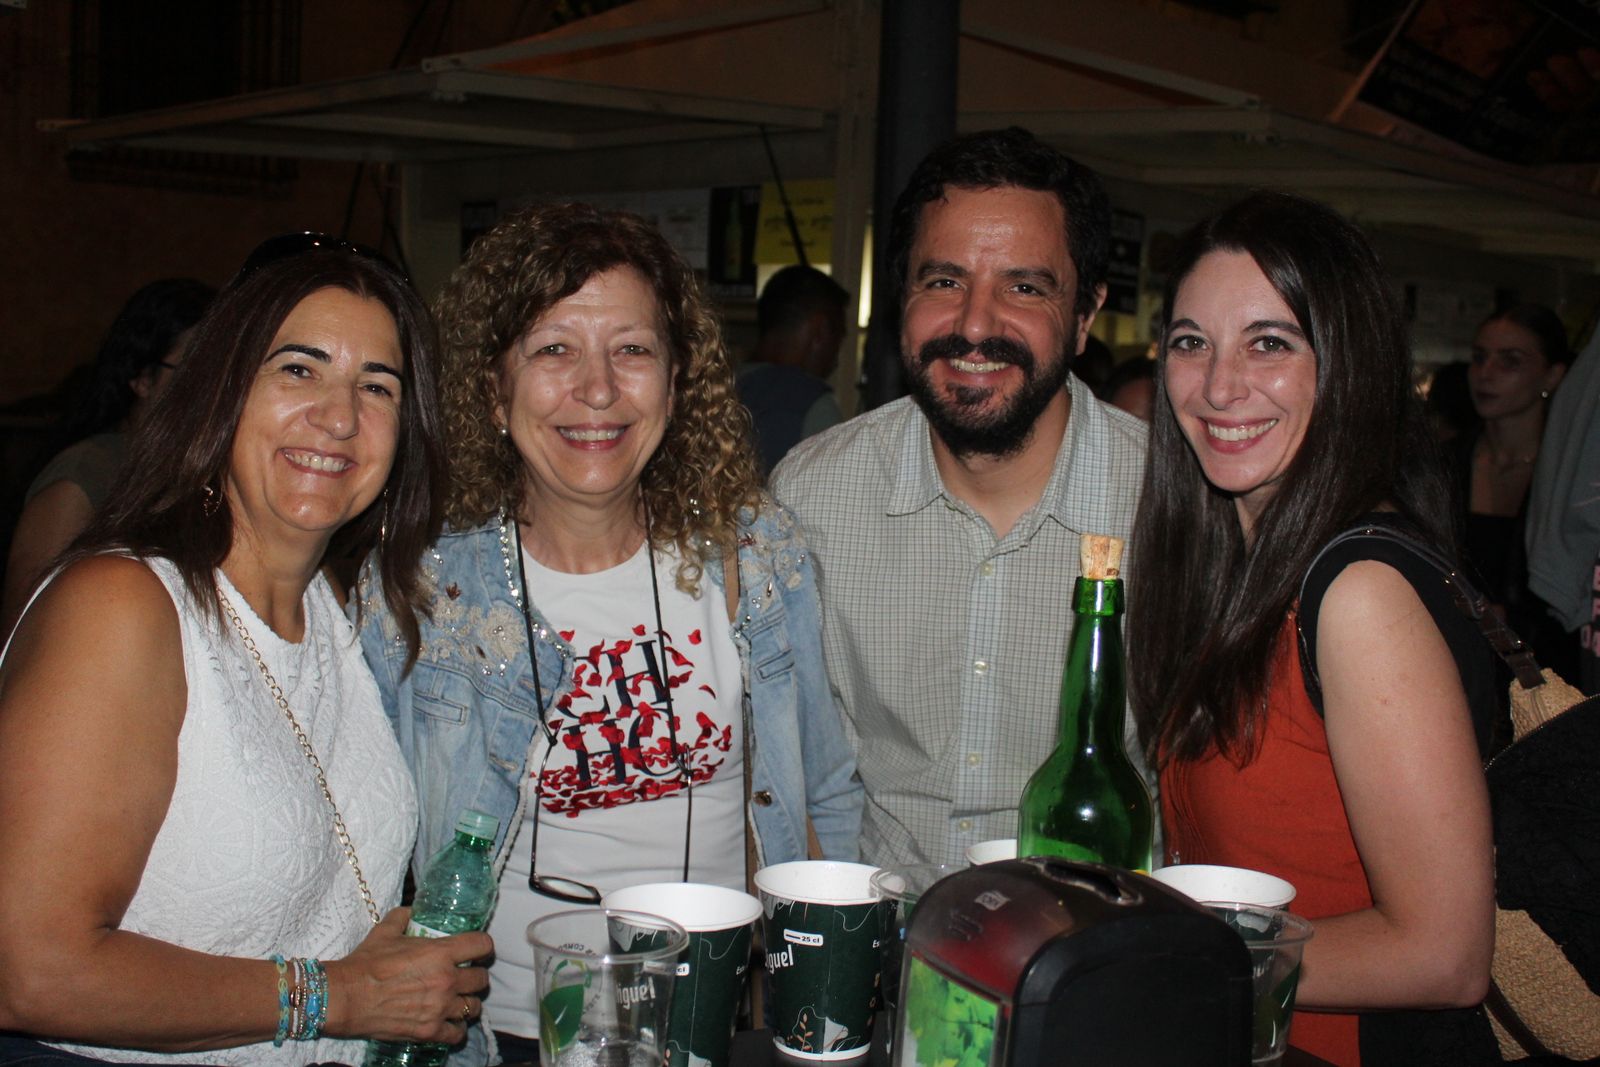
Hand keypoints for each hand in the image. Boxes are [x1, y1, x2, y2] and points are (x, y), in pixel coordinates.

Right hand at [322, 908, 492, 1043]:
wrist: (346, 997)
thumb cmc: (365, 963)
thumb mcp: (385, 932)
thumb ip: (402, 917)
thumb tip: (410, 912)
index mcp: (440, 953)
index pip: (482, 945)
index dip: (483, 946)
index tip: (478, 950)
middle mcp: (446, 980)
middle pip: (481, 979)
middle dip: (476, 976)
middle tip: (465, 976)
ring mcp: (439, 1008)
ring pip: (474, 1007)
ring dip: (468, 1003)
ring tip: (458, 1001)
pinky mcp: (429, 1030)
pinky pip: (457, 1034)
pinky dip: (456, 1029)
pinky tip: (449, 1023)